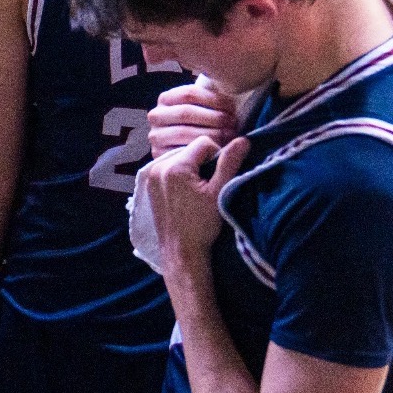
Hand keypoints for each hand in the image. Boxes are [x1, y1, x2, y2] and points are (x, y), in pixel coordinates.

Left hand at [143, 135, 248, 270]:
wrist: (181, 252)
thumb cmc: (201, 225)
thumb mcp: (219, 192)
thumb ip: (230, 163)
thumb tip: (243, 140)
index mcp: (174, 167)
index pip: (204, 143)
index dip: (217, 156)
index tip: (218, 178)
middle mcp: (157, 167)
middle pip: (190, 150)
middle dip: (203, 162)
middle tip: (208, 185)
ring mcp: (150, 177)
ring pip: (180, 158)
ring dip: (192, 168)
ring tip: (198, 191)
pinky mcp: (149, 186)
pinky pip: (169, 169)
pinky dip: (181, 175)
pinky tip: (186, 194)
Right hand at [147, 80, 240, 158]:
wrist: (185, 151)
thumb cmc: (200, 123)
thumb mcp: (202, 105)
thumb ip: (209, 96)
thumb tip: (226, 83)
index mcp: (166, 98)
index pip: (189, 94)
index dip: (213, 99)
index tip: (232, 107)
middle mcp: (155, 115)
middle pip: (186, 112)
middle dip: (213, 117)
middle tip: (232, 123)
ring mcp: (155, 136)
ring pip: (183, 132)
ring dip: (210, 133)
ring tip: (229, 135)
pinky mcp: (159, 154)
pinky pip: (181, 151)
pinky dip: (201, 150)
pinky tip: (217, 147)